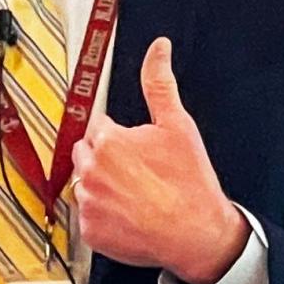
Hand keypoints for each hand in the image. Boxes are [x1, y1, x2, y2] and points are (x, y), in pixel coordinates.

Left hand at [70, 37, 247, 283]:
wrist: (197, 235)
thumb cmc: (190, 183)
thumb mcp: (178, 126)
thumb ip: (159, 84)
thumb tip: (157, 49)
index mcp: (108, 141)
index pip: (98, 127)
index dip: (120, 137)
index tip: (137, 151)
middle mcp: (91, 170)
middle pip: (87, 155)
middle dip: (107, 159)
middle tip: (139, 173)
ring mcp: (88, 203)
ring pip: (86, 185)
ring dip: (104, 187)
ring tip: (137, 195)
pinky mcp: (89, 231)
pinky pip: (89, 217)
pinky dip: (105, 217)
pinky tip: (130, 215)